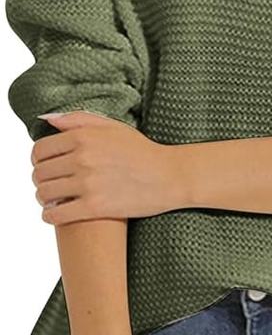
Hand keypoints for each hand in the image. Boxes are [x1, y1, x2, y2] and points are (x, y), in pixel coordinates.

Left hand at [30, 110, 186, 224]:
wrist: (171, 176)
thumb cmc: (143, 150)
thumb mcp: (113, 126)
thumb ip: (78, 119)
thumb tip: (46, 119)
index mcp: (83, 137)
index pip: (40, 150)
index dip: (38, 160)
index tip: (45, 167)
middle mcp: (82, 158)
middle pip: (40, 173)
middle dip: (41, 180)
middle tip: (51, 185)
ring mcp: (88, 183)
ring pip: (45, 194)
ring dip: (44, 199)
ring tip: (53, 200)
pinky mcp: (95, 207)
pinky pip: (57, 214)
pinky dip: (49, 216)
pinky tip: (54, 214)